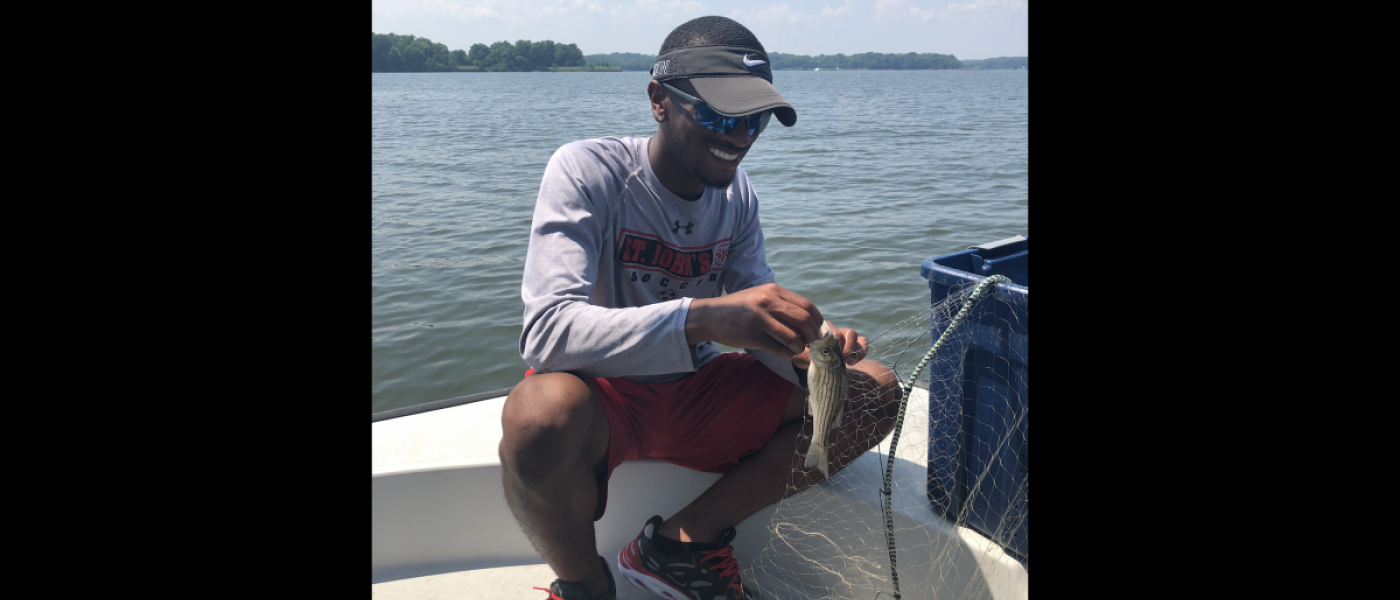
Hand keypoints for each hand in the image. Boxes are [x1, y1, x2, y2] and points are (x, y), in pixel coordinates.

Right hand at [685, 283, 823, 359]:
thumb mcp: (761, 296)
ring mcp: (759, 320)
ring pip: (793, 338)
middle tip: (813, 343)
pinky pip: (779, 349)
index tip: (819, 330)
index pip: (806, 305)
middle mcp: (767, 302)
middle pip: (803, 320)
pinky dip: (787, 354)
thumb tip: (809, 322)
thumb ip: (782, 305)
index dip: (818, 321)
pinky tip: (785, 354)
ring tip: (797, 349)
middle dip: (813, 335)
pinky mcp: (752, 337)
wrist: (711, 316)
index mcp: (773, 291)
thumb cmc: (740, 307)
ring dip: (800, 348)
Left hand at [790, 320, 868, 369]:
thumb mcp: (802, 357)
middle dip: (843, 348)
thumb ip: (806, 353)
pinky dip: (861, 352)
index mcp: (820, 329)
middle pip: (842, 332)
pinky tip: (852, 362)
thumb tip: (811, 348)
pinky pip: (863, 341)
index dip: (834, 344)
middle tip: (838, 360)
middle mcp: (833, 329)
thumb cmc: (807, 360)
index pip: (831, 331)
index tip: (830, 356)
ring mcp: (845, 335)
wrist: (816, 368)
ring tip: (845, 361)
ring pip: (853, 334)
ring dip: (851, 350)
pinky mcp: (855, 343)